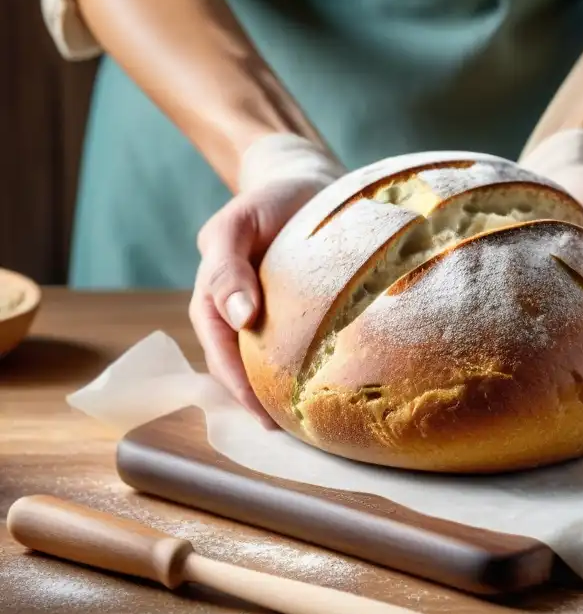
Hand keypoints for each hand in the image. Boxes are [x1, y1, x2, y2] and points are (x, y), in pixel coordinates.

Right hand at [189, 178, 322, 427]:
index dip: (240, 387)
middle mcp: (240, 316)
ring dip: (288, 393)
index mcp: (215, 300)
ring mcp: (272, 318)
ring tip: (315, 422)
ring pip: (273, 365)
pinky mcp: (304, 315)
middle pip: (245, 370)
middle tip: (296, 432)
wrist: (302, 181)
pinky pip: (304, 348)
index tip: (266, 415)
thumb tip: (239, 317)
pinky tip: (335, 388)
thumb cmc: (266, 201)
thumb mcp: (238, 223)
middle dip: (264, 402)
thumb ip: (228, 266)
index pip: (221, 355)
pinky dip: (313, 370)